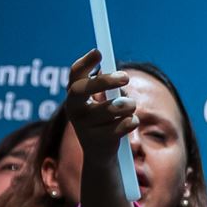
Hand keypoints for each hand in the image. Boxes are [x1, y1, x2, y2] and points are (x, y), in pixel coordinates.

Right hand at [63, 49, 137, 206]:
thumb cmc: (103, 119)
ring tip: (130, 106)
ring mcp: (84, 127)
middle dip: (104, 81)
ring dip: (129, 105)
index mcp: (74, 97)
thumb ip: (105, 87)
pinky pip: (125, 124)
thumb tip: (117, 72)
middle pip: (83, 90)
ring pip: (114, 108)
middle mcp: (74, 111)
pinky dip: (133, 121)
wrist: (100, 154)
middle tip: (126, 77)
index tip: (99, 52)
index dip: (85, 62)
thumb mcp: (100, 102)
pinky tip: (128, 124)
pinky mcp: (99, 141)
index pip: (74, 75)